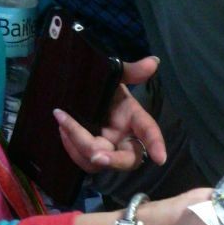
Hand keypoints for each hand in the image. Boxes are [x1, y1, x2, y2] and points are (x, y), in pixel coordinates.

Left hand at [53, 56, 167, 171]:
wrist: (82, 90)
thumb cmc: (103, 84)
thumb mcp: (116, 75)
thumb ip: (132, 71)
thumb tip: (154, 61)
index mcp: (134, 118)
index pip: (148, 131)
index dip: (156, 145)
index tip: (160, 159)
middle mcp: (124, 138)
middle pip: (127, 159)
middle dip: (112, 160)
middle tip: (95, 156)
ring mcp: (107, 148)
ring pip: (99, 162)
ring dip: (80, 147)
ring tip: (64, 124)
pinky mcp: (90, 153)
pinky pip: (83, 161)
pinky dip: (71, 147)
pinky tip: (62, 128)